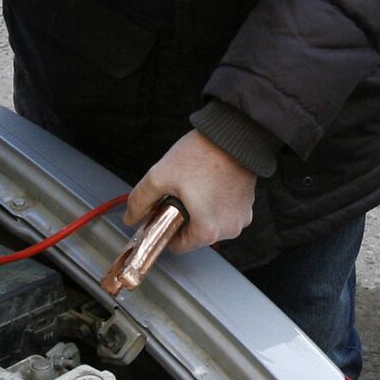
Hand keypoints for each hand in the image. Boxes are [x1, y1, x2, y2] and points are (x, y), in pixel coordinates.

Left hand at [126, 130, 255, 252]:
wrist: (233, 134)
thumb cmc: (202, 154)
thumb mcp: (160, 176)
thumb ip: (140, 201)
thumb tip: (130, 217)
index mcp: (208, 230)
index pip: (178, 245)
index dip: (164, 228)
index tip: (163, 211)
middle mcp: (228, 229)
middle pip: (195, 233)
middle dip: (183, 217)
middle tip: (179, 192)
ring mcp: (241, 217)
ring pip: (210, 222)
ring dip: (200, 209)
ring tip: (197, 184)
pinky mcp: (249, 205)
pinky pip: (225, 211)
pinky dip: (215, 201)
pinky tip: (210, 182)